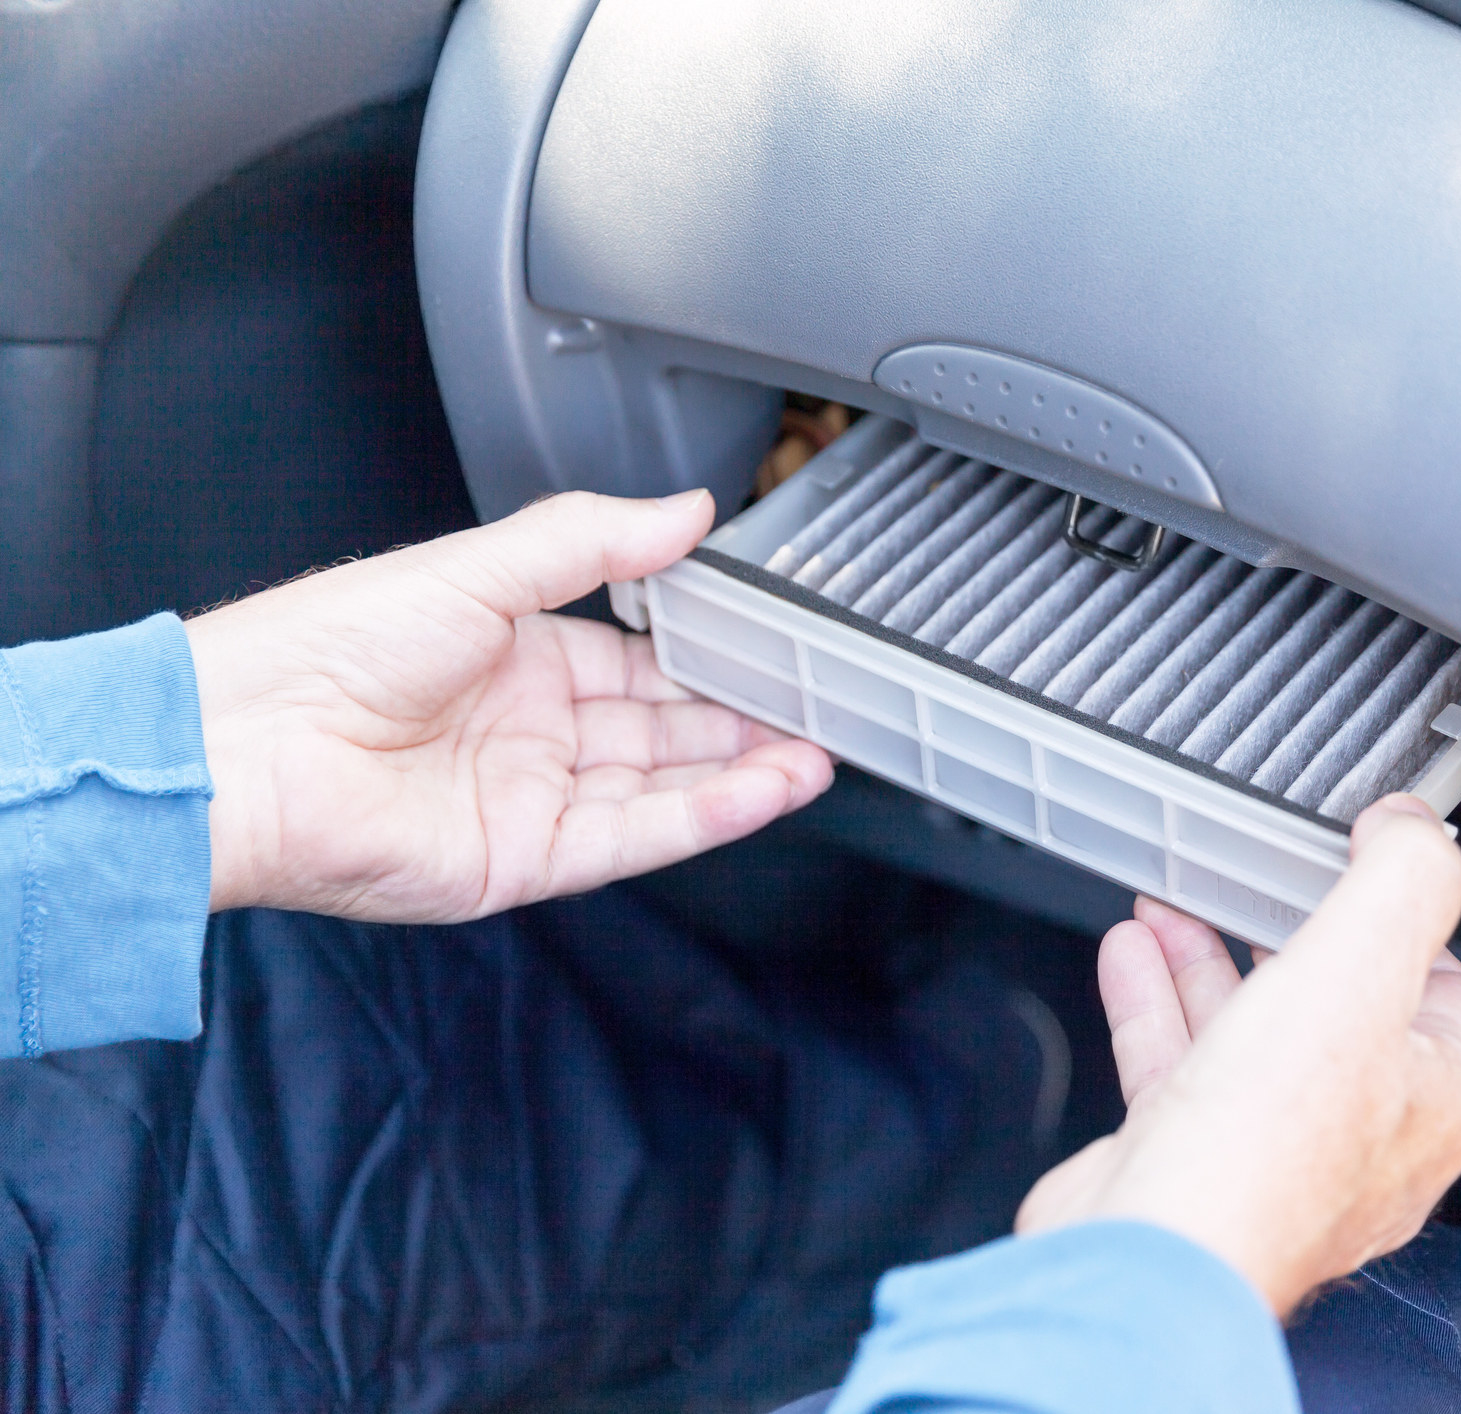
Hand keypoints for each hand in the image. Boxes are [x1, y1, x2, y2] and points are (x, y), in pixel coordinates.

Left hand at [186, 489, 834, 920]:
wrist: (243, 747)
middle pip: (662, 727)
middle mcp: (526, 731)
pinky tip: (764, 787)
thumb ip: (593, 541)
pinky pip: (636, 835)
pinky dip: (706, 814)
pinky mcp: (525, 860)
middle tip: (817, 705)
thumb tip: (688, 510)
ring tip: (817, 750)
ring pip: (663, 785)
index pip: (637, 659)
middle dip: (742, 717)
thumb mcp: (478, 567)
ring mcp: (529, 799)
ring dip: (743, 770)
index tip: (774, 645)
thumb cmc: (323, 647)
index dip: (708, 654)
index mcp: (513, 656)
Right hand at [1016, 794, 1460, 1316]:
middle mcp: (1363, 1134)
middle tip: (1259, 877)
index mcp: (1433, 1096)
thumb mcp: (1360, 966)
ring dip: (1209, 957)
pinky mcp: (1196, 1161)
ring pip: (1251, 1030)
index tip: (1359, 860)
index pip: (1444, 986)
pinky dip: (1155, 1002)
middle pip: (1335, 1003)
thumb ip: (1402, 881)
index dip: (1401, 916)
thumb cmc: (1268, 1144)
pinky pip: (1181, 1066)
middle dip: (1286, 928)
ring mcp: (1275, 1152)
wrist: (1157, 1252)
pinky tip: (1131, 953)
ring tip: (1175, 899)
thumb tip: (1414, 827)